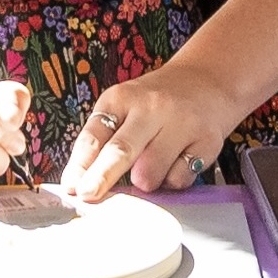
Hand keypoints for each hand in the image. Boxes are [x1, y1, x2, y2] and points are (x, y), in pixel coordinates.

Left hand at [59, 59, 240, 201]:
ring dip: (143, 184)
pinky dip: (172, 181)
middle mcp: (150, 107)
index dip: (79, 166)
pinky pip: (179, 179)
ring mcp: (180, 122)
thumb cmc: (156, 103)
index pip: (93, 136)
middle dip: (101, 178)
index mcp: (120, 98)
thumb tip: (78, 184)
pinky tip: (176, 164)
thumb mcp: (124, 108)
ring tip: (147, 172)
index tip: (71, 188)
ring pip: (150, 172)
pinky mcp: (206, 140)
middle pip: (120, 151)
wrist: (206, 81)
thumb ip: (102, 141)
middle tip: (89, 196)